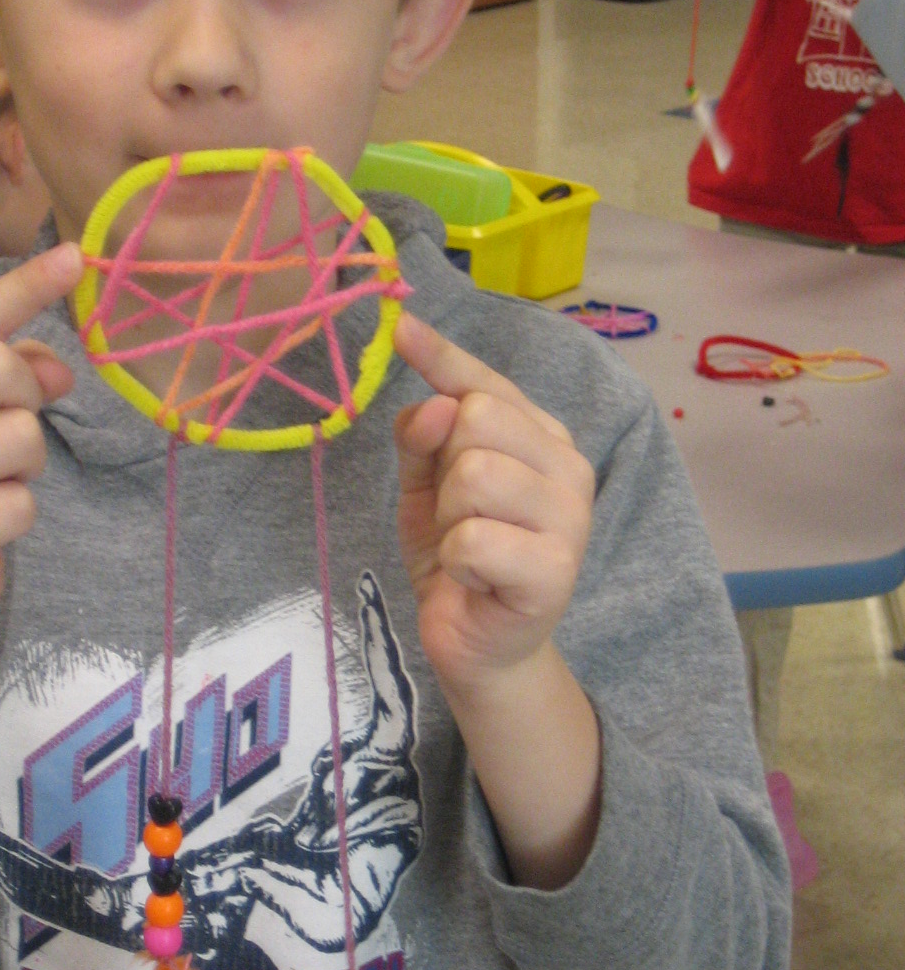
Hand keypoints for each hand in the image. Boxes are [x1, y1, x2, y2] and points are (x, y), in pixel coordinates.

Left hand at [392, 313, 594, 698]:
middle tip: (453, 516)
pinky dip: (456, 562)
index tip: (400, 326)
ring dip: (447, 519)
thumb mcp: (424, 488)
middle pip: (476, 418)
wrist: (478, 644)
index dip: (441, 355)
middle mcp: (566, 465)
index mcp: (539, 436)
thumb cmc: (458, 558)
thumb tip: (430, 402)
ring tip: (464, 548)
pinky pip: (473, 539)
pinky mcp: (557, 569)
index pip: (485, 383)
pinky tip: (476, 580)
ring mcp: (569, 517)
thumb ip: (421, 439)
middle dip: (442, 468)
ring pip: (474, 474)